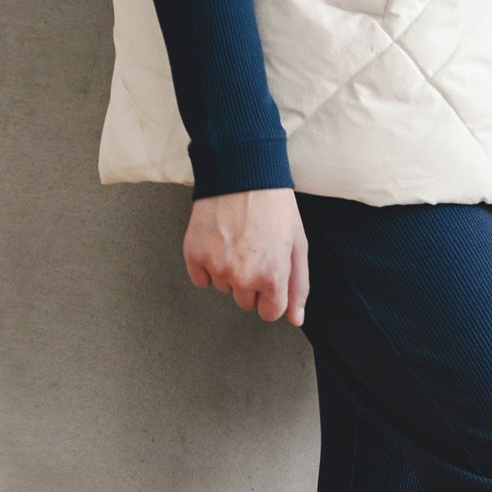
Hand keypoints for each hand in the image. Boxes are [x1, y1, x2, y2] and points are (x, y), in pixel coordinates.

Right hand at [182, 187, 308, 327]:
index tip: (269, 274)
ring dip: (229, 272)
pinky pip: (201, 279)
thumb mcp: (297, 246)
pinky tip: (218, 242)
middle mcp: (242, 278)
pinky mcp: (194, 254)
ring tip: (237, 240)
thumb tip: (296, 320)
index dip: (271, 295)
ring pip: (224, 289)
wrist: (242, 172)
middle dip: (251, 283)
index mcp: (271, 278)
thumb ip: (298, 287)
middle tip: (254, 251)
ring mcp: (216, 267)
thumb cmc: (274, 207)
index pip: (269, 313)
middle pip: (245, 303)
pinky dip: (207, 265)